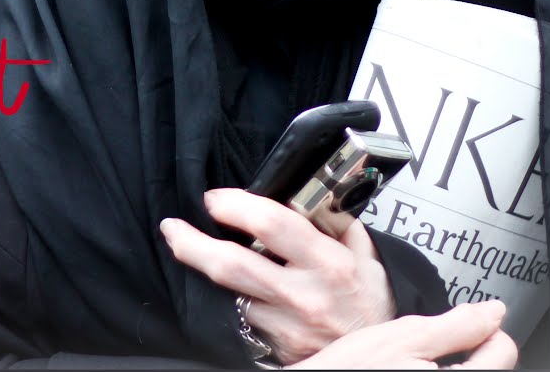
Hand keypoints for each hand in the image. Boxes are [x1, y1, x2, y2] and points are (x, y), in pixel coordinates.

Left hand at [160, 187, 395, 363]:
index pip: (272, 224)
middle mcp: (304, 295)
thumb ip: (336, 221)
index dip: (235, 205)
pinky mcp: (274, 345)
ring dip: (205, 269)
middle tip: (173, 227)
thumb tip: (309, 194)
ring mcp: (285, 324)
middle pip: (233, 265)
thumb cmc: (370, 304)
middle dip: (193, 243)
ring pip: (231, 293)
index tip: (216, 198)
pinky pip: (242, 315)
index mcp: (329, 263)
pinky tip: (225, 284)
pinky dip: (230, 297)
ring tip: (186, 245)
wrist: (376, 360)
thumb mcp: (365, 255)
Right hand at [289, 301, 517, 368]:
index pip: (503, 350)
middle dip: (464, 348)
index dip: (483, 327)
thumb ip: (457, 326)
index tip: (465, 322)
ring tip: (410, 359)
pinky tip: (400, 370)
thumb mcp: (403, 337)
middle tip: (427, 342)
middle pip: (484, 366)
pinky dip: (425, 370)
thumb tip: (494, 312)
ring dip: (444, 363)